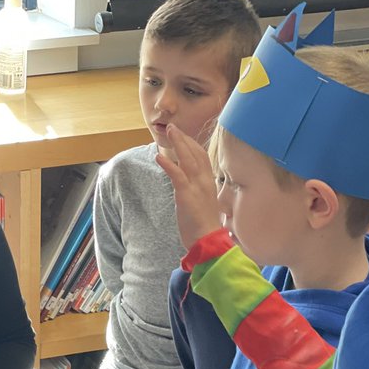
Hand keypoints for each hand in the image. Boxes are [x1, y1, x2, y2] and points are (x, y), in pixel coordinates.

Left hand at [156, 124, 226, 248]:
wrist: (208, 241)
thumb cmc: (204, 227)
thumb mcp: (203, 205)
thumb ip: (198, 193)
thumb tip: (190, 189)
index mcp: (209, 183)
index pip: (202, 157)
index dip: (192, 144)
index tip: (183, 136)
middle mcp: (205, 181)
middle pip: (196, 153)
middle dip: (184, 138)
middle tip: (173, 127)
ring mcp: (197, 187)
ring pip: (188, 159)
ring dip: (177, 143)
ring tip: (168, 132)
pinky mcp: (186, 195)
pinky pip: (177, 175)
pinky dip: (168, 164)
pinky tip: (159, 156)